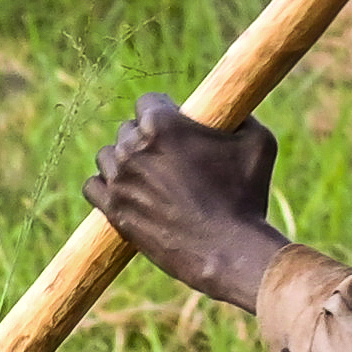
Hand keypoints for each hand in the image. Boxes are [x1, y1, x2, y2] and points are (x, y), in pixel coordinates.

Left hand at [85, 96, 289, 309]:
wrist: (228, 250)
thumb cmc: (246, 196)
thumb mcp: (258, 143)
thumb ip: (242, 116)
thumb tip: (234, 111)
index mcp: (162, 125)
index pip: (148, 101)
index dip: (164, 111)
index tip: (175, 125)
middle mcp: (133, 148)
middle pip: (128, 129)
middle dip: (146, 138)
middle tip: (168, 157)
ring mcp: (119, 180)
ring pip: (108, 156)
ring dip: (124, 161)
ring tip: (148, 176)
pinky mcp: (113, 210)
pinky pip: (92, 187)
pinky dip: (105, 187)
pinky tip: (125, 192)